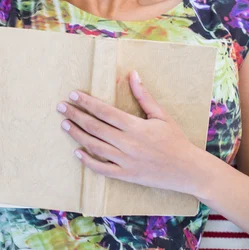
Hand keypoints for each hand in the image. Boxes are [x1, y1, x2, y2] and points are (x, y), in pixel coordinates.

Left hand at [56, 69, 199, 193]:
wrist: (187, 170)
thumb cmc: (176, 139)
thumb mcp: (161, 114)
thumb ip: (144, 95)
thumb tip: (132, 74)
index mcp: (135, 126)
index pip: (104, 111)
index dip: (87, 102)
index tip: (73, 95)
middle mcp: (127, 143)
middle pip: (95, 127)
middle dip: (76, 115)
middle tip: (61, 107)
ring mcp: (125, 161)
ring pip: (95, 146)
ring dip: (77, 135)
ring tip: (65, 124)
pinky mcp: (126, 175)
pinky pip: (102, 169)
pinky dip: (88, 161)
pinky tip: (77, 152)